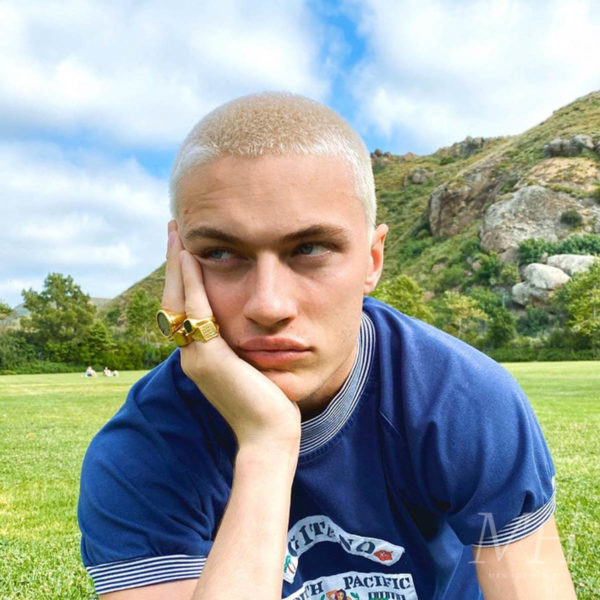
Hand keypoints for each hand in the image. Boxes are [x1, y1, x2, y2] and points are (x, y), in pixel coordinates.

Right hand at [161, 221, 300, 450]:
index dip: (184, 279)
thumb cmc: (269, 405)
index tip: (188, 251)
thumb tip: (259, 327)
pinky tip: (193, 256)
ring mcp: (196, 356)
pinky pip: (197, 310)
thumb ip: (245, 348)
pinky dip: (193, 282)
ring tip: (177, 234)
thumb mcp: (254, 369)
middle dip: (175, 265)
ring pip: (179, 300)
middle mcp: (191, 355)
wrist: (270, 436)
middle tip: (174, 231)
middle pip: (175, 299)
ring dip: (179, 265)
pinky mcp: (209, 356)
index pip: (186, 309)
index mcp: (201, 356)